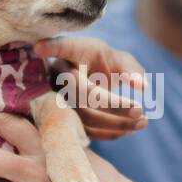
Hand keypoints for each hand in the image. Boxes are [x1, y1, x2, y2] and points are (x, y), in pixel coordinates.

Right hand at [34, 36, 148, 140]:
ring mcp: (61, 100)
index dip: (51, 48)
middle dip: (114, 105)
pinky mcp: (66, 119)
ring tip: (143, 122)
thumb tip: (143, 88)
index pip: (61, 48)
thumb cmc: (104, 66)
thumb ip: (131, 69)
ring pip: (85, 116)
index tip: (39, 48)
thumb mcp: (117, 59)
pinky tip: (131, 129)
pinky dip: (111, 133)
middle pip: (84, 93)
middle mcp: (60, 78)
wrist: (91, 82)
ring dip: (117, 123)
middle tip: (140, 110)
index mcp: (71, 56)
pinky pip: (86, 130)